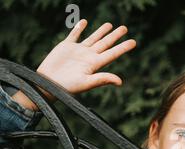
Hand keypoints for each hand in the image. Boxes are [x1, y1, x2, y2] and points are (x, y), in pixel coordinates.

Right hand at [13, 19, 135, 109]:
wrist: (47, 84)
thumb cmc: (67, 86)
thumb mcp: (86, 83)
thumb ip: (102, 79)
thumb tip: (120, 82)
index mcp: (95, 64)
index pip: (112, 53)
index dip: (123, 47)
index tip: (134, 42)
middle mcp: (89, 56)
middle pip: (105, 43)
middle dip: (115, 36)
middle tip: (125, 28)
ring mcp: (78, 51)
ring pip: (93, 38)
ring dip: (101, 31)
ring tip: (110, 25)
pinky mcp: (66, 47)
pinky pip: (74, 35)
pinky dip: (79, 28)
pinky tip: (84, 22)